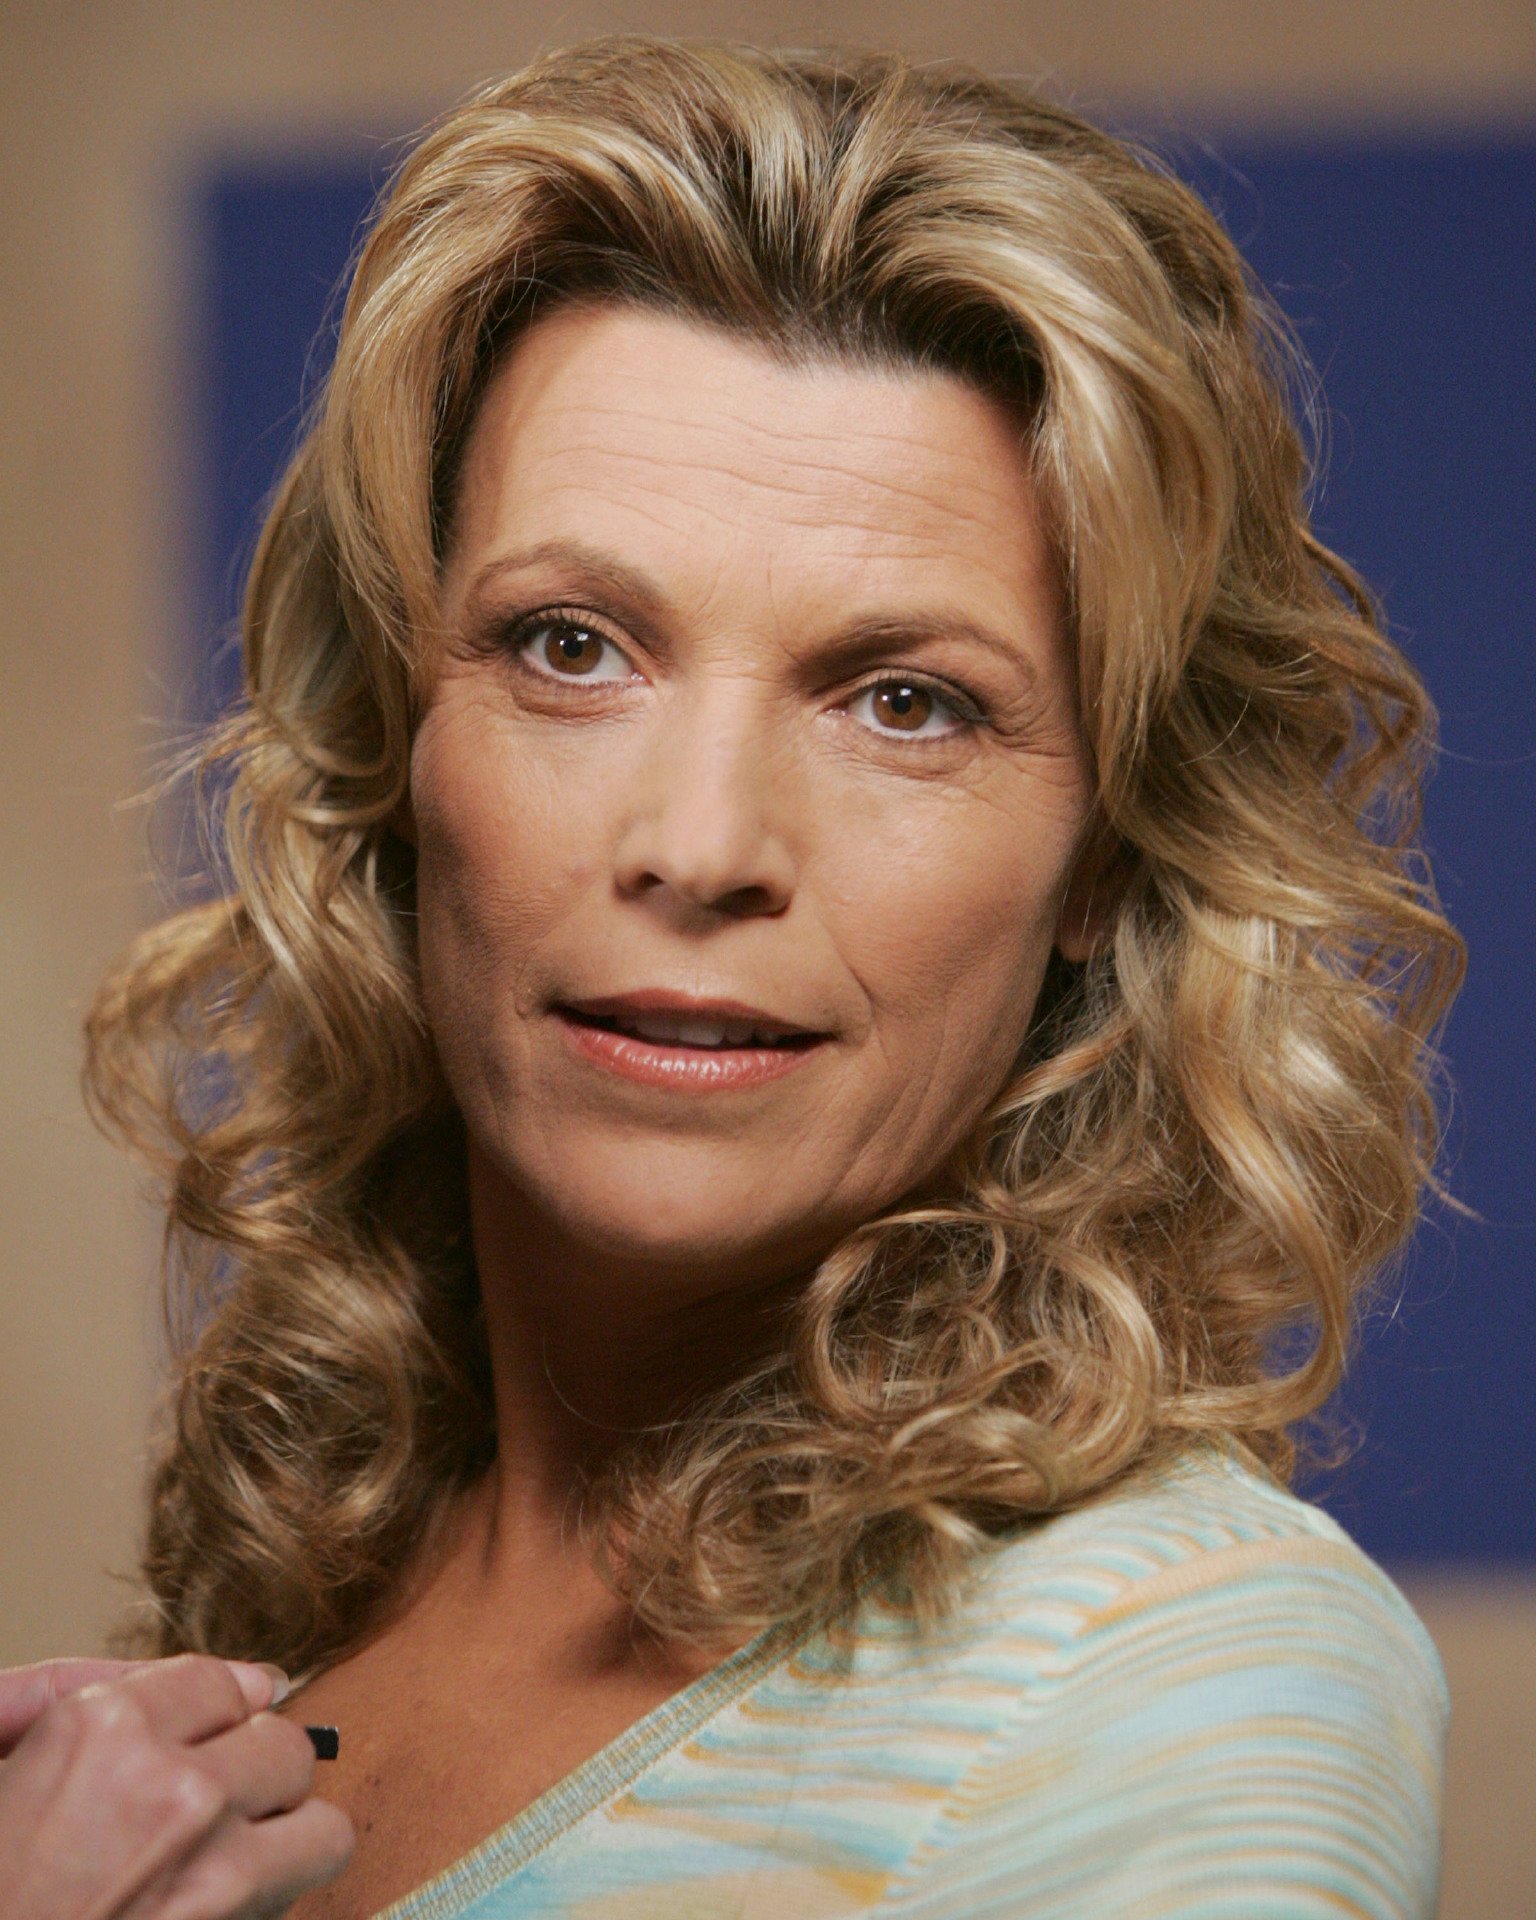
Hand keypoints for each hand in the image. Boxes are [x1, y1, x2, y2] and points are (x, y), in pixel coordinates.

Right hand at [0, 1653, 352, 1918]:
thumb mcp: (8, 1761)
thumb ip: (93, 1694)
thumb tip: (243, 1680)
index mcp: (105, 1730)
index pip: (221, 1682)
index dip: (208, 1717)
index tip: (199, 1742)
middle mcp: (172, 1788)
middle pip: (284, 1743)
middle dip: (250, 1773)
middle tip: (200, 1808)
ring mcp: (210, 1868)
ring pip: (319, 1823)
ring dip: (280, 1839)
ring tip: (225, 1856)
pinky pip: (294, 1898)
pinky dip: (268, 1900)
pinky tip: (212, 1904)